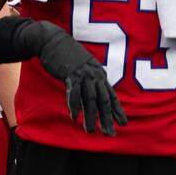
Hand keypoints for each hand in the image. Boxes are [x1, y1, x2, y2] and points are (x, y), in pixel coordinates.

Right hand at [28, 21, 126, 135]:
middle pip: (103, 101)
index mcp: (99, 74)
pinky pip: (74, 93)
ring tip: (90, 130)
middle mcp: (94, 75)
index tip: (123, 124)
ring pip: (89, 100)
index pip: (111, 96)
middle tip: (110, 134)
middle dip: (107, 119)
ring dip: (90, 117)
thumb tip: (95, 91)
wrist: (51, 39)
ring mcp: (83, 74)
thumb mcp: (83, 65)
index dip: (117, 111)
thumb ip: (90, 77)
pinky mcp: (70, 73)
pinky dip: (74, 105)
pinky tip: (74, 116)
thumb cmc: (66, 53)